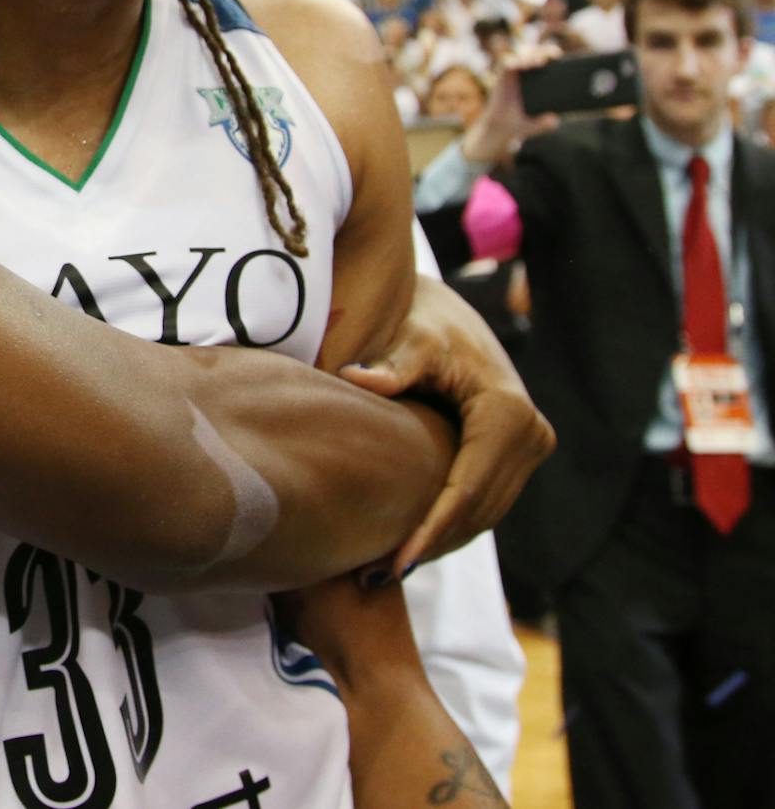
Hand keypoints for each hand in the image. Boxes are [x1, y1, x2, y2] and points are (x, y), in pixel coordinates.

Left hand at [341, 275, 554, 575]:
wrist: (444, 311)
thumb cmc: (420, 321)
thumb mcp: (409, 338)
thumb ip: (390, 364)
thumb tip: (356, 379)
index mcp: (509, 412)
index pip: (467, 488)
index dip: (429, 530)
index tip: (393, 564)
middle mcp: (532, 434)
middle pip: (479, 510)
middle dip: (430, 545)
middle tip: (374, 576)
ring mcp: (530, 447)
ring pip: (484, 514)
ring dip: (438, 544)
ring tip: (381, 571)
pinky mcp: (517, 456)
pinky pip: (484, 503)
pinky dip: (448, 526)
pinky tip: (405, 546)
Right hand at [460, 57, 557, 166]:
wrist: (498, 130)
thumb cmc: (517, 125)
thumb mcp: (535, 125)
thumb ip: (545, 124)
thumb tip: (554, 120)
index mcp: (535, 82)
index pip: (544, 63)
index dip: (551, 56)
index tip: (560, 57)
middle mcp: (523, 76)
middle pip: (534, 54)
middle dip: (544, 51)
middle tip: (554, 55)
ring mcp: (511, 76)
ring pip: (521, 55)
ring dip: (530, 54)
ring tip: (539, 62)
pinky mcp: (500, 78)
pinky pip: (507, 64)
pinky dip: (515, 61)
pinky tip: (523, 65)